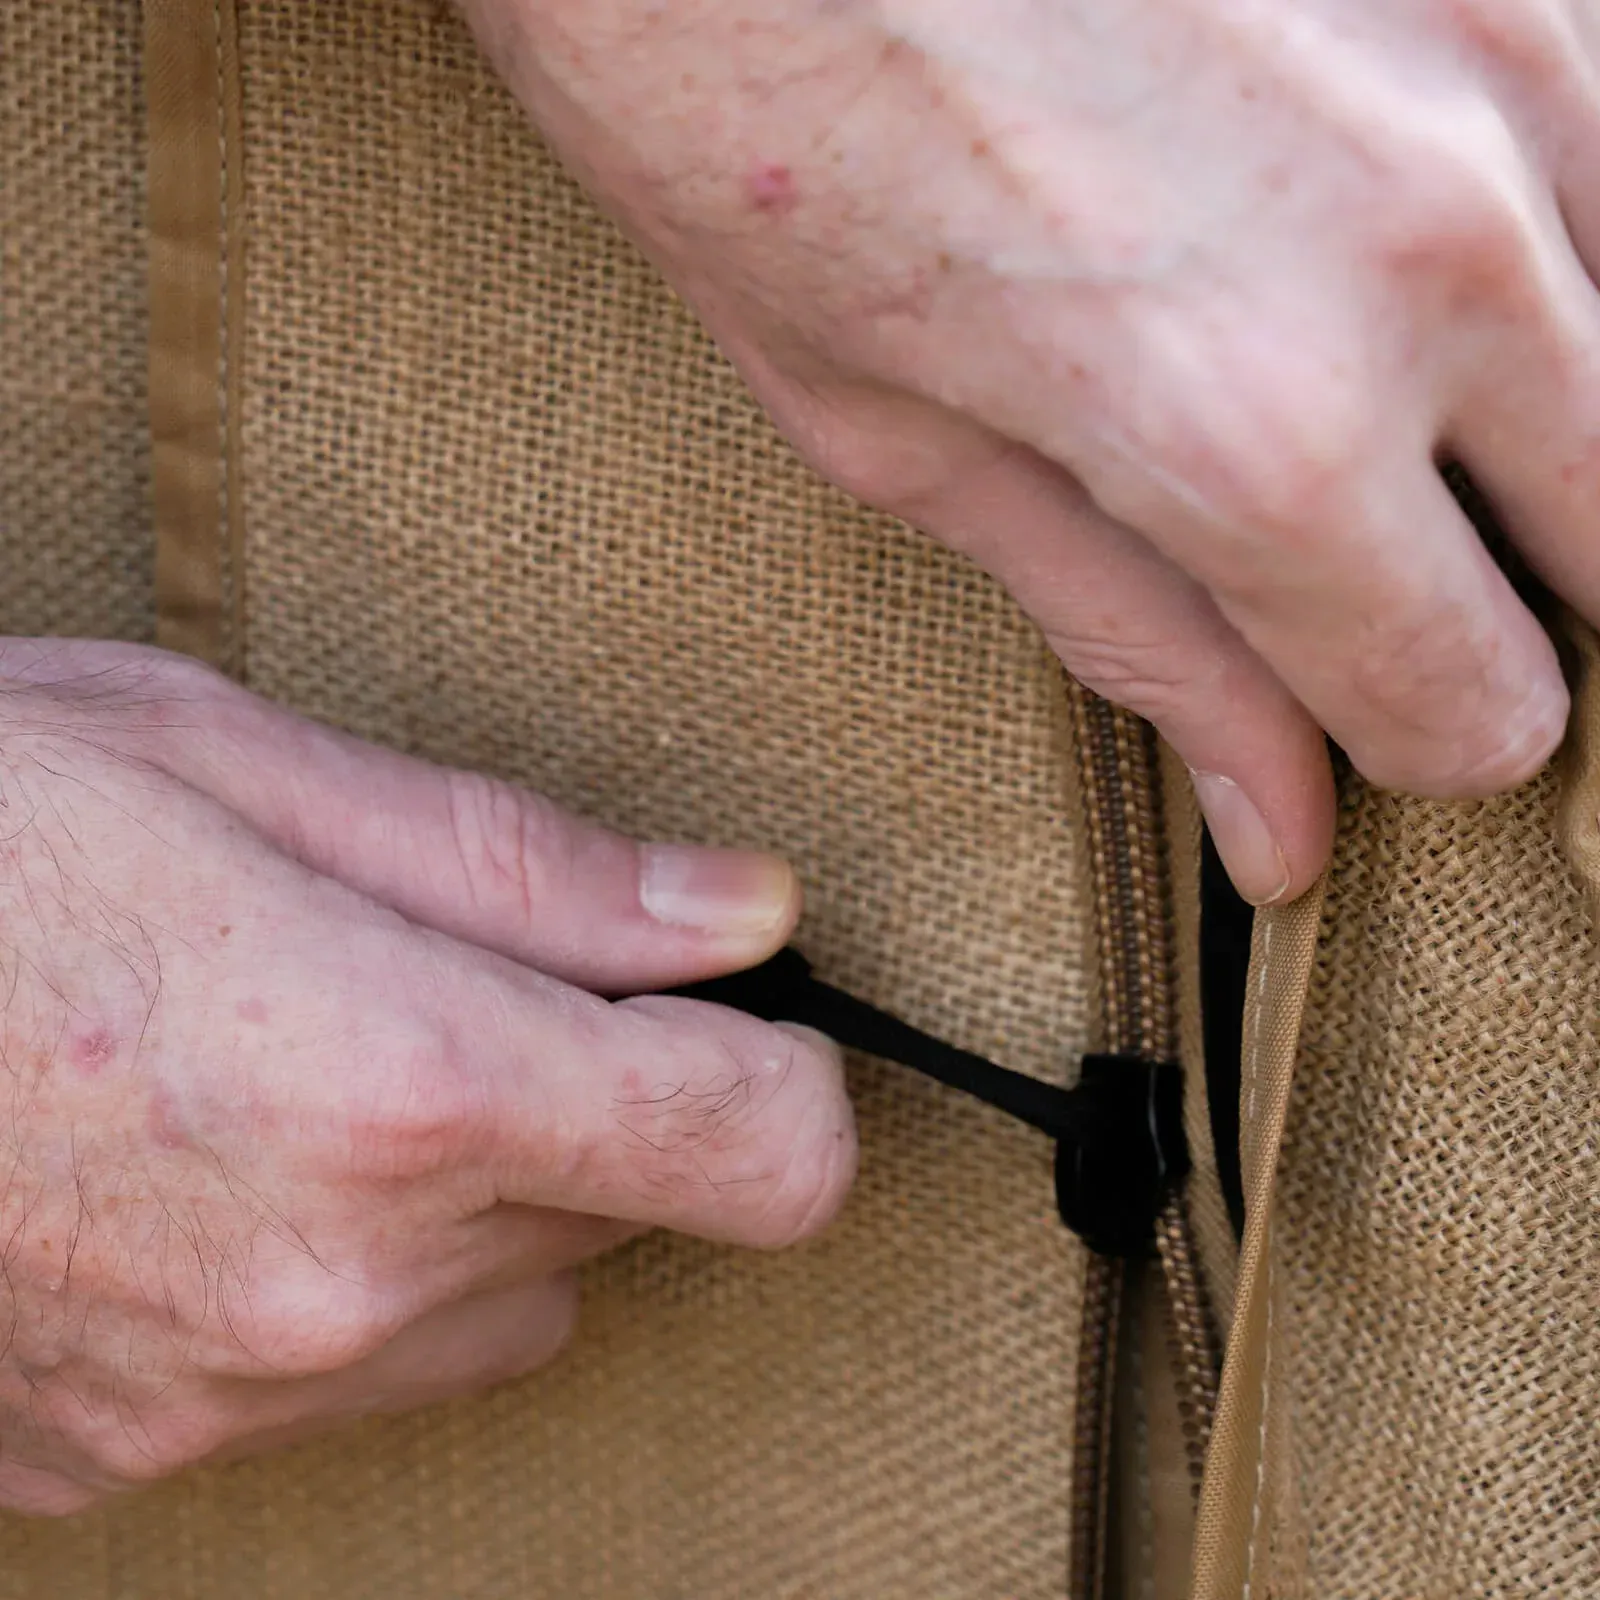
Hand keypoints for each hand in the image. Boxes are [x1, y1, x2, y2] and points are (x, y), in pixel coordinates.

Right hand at [0, 640, 852, 1514]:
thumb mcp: (238, 767)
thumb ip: (530, 868)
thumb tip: (744, 914)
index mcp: (402, 1083)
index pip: (770, 1153)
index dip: (783, 1067)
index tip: (731, 998)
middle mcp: (346, 1279)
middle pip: (641, 1213)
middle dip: (604, 1096)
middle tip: (453, 973)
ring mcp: (240, 1394)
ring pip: (516, 1297)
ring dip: (488, 1183)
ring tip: (328, 1050)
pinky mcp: (145, 1449)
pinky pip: (368, 1360)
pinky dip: (367, 1261)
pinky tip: (235, 1149)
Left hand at [461, 0, 1599, 901]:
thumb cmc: (746, 118)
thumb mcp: (902, 439)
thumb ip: (1137, 633)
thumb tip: (1281, 820)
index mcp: (1258, 427)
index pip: (1478, 705)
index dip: (1415, 731)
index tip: (1352, 698)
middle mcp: (1432, 240)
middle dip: (1510, 582)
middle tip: (1377, 548)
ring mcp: (1501, 35)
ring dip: (1545, 387)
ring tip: (1370, 358)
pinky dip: (1532, 207)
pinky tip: (1380, 193)